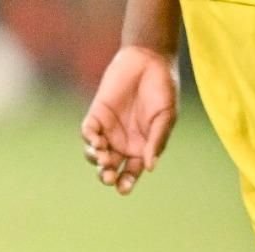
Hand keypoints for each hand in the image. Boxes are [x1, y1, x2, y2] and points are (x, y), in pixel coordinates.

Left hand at [81, 46, 179, 195]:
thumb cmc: (163, 89)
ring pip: (95, 154)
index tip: (123, 189)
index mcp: (141, 148)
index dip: (126, 183)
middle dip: (107, 176)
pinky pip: (88, 132)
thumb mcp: (166, 117)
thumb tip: (149, 167)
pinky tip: (98, 142)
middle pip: (110, 168)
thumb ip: (157, 141)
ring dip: (97, 161)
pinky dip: (90, 140)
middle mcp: (122, 142)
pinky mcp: (96, 114)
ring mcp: (108, 130)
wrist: (149, 59)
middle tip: (108, 177)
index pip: (130, 173)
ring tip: (103, 158)